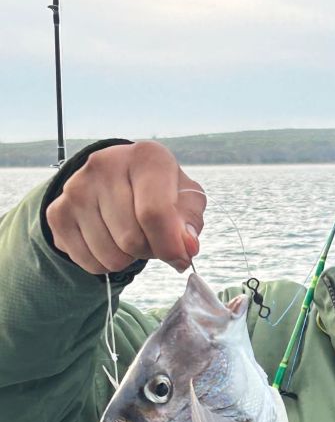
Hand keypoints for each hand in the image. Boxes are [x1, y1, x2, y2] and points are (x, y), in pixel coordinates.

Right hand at [46, 141, 204, 274]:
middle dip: (148, 251)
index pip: (154, 214)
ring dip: (128, 259)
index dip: (170, 247)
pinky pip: (90, 262)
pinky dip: (106, 264)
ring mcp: (76, 188)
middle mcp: (105, 164)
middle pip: (131, 239)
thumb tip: (187, 247)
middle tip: (151, 238)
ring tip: (130, 236)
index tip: (179, 257)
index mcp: (145, 157)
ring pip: (111, 256)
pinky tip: (110, 241)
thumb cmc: (160, 192)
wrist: (119, 180)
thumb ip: (190, 223)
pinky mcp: (58, 212)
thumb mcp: (185, 201)